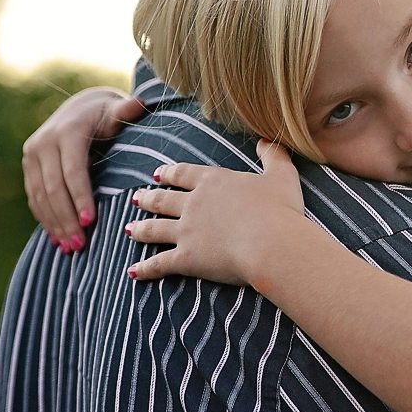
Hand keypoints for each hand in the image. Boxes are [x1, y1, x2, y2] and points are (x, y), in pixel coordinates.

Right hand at [22, 87, 146, 252]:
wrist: (79, 107)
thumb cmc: (106, 114)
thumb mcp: (117, 110)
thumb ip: (127, 111)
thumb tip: (140, 104)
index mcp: (66, 132)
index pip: (72, 171)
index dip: (79, 197)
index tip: (89, 222)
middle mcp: (43, 143)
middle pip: (53, 188)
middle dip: (66, 218)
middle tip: (81, 244)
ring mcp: (31, 156)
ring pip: (39, 197)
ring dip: (54, 224)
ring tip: (70, 248)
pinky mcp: (28, 168)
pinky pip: (34, 198)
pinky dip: (45, 219)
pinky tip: (56, 239)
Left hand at [126, 140, 311, 286]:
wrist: (272, 243)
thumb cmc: (281, 209)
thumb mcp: (282, 175)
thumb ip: (273, 155)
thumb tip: (264, 140)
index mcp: (214, 181)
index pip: (184, 174)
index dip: (169, 173)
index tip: (157, 174)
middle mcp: (194, 203)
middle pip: (163, 199)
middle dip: (148, 198)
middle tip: (136, 198)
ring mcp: (186, 231)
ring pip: (155, 228)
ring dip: (140, 229)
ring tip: (129, 229)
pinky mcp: (186, 258)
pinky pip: (159, 263)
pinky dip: (144, 268)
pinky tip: (132, 272)